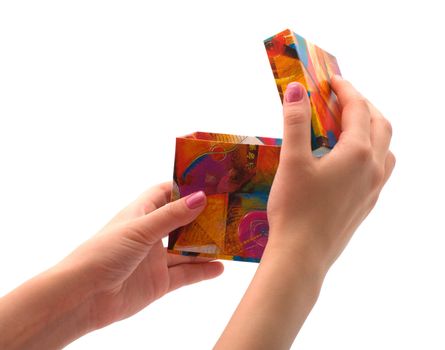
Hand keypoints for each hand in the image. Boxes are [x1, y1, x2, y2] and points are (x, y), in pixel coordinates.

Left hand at [0, 184, 222, 349]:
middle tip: (229, 212)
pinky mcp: (159, 281)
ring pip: (187, 249)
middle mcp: (151, 233)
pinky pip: (186, 274)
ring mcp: (156, 258)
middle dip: (204, 218)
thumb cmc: (104, 253)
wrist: (84, 297)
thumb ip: (172, 216)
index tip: (211, 183)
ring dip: (207, 246)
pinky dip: (202, 271)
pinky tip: (220, 268)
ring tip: (231, 240)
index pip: (166, 193)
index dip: (186, 187)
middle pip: (182, 222)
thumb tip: (201, 197)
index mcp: (142, 213)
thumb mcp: (140, 229)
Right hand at [267, 76, 394, 272]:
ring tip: (349, 128)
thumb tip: (296, 89)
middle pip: (381, 125)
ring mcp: (373, 189)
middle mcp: (373, 169)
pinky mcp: (367, 205)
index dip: (346, 90)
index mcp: (358, 154)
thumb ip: (295, 122)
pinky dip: (371, 153)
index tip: (332, 80)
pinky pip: (380, 170)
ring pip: (386, 149)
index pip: (358, 110)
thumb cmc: (295, 208)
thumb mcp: (292, 161)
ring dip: (373, 130)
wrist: (302, 255)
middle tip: (342, 99)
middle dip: (364, 106)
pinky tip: (349, 162)